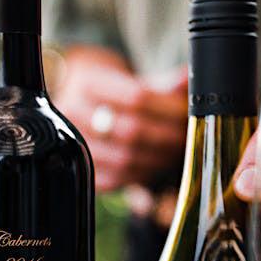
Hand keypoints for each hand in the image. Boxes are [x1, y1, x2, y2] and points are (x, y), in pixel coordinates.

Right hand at [54, 45, 187, 191]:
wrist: (79, 104)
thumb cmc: (112, 93)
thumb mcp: (135, 82)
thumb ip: (165, 85)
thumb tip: (190, 79)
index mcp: (89, 83)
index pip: (137, 97)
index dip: (168, 109)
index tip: (186, 115)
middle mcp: (73, 112)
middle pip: (131, 131)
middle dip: (166, 138)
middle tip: (186, 139)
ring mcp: (70, 143)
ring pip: (124, 159)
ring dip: (157, 161)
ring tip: (174, 154)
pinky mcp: (76, 168)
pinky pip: (114, 180)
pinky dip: (140, 177)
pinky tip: (155, 168)